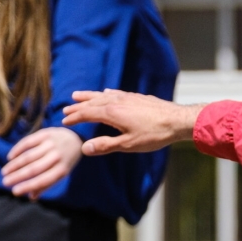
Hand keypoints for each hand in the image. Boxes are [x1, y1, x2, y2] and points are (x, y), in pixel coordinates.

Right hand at [2, 126, 83, 197]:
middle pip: (33, 169)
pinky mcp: (45, 134)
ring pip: (28, 156)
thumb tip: (31, 197)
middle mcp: (57, 157)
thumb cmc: (64, 161)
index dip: (28, 186)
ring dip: (14, 165)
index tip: (14, 191)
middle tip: (4, 182)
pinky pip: (27, 142)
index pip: (42, 180)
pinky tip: (10, 157)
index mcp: (62, 170)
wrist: (75, 139)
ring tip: (4, 172)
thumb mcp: (60, 174)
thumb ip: (46, 185)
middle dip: (17, 176)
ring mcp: (51, 144)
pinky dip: (17, 150)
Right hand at [63, 90, 200, 155]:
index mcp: (112, 112)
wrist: (177, 120)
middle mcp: (117, 101)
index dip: (75, 118)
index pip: (87, 113)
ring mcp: (128, 97)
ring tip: (78, 95)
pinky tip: (106, 92)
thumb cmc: (154, 134)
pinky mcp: (137, 97)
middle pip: (92, 102)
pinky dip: (106, 93)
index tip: (64, 121)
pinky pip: (116, 93)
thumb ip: (106, 145)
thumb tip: (84, 148)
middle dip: (78, 106)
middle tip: (66, 109)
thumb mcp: (128, 144)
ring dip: (89, 96)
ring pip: (103, 95)